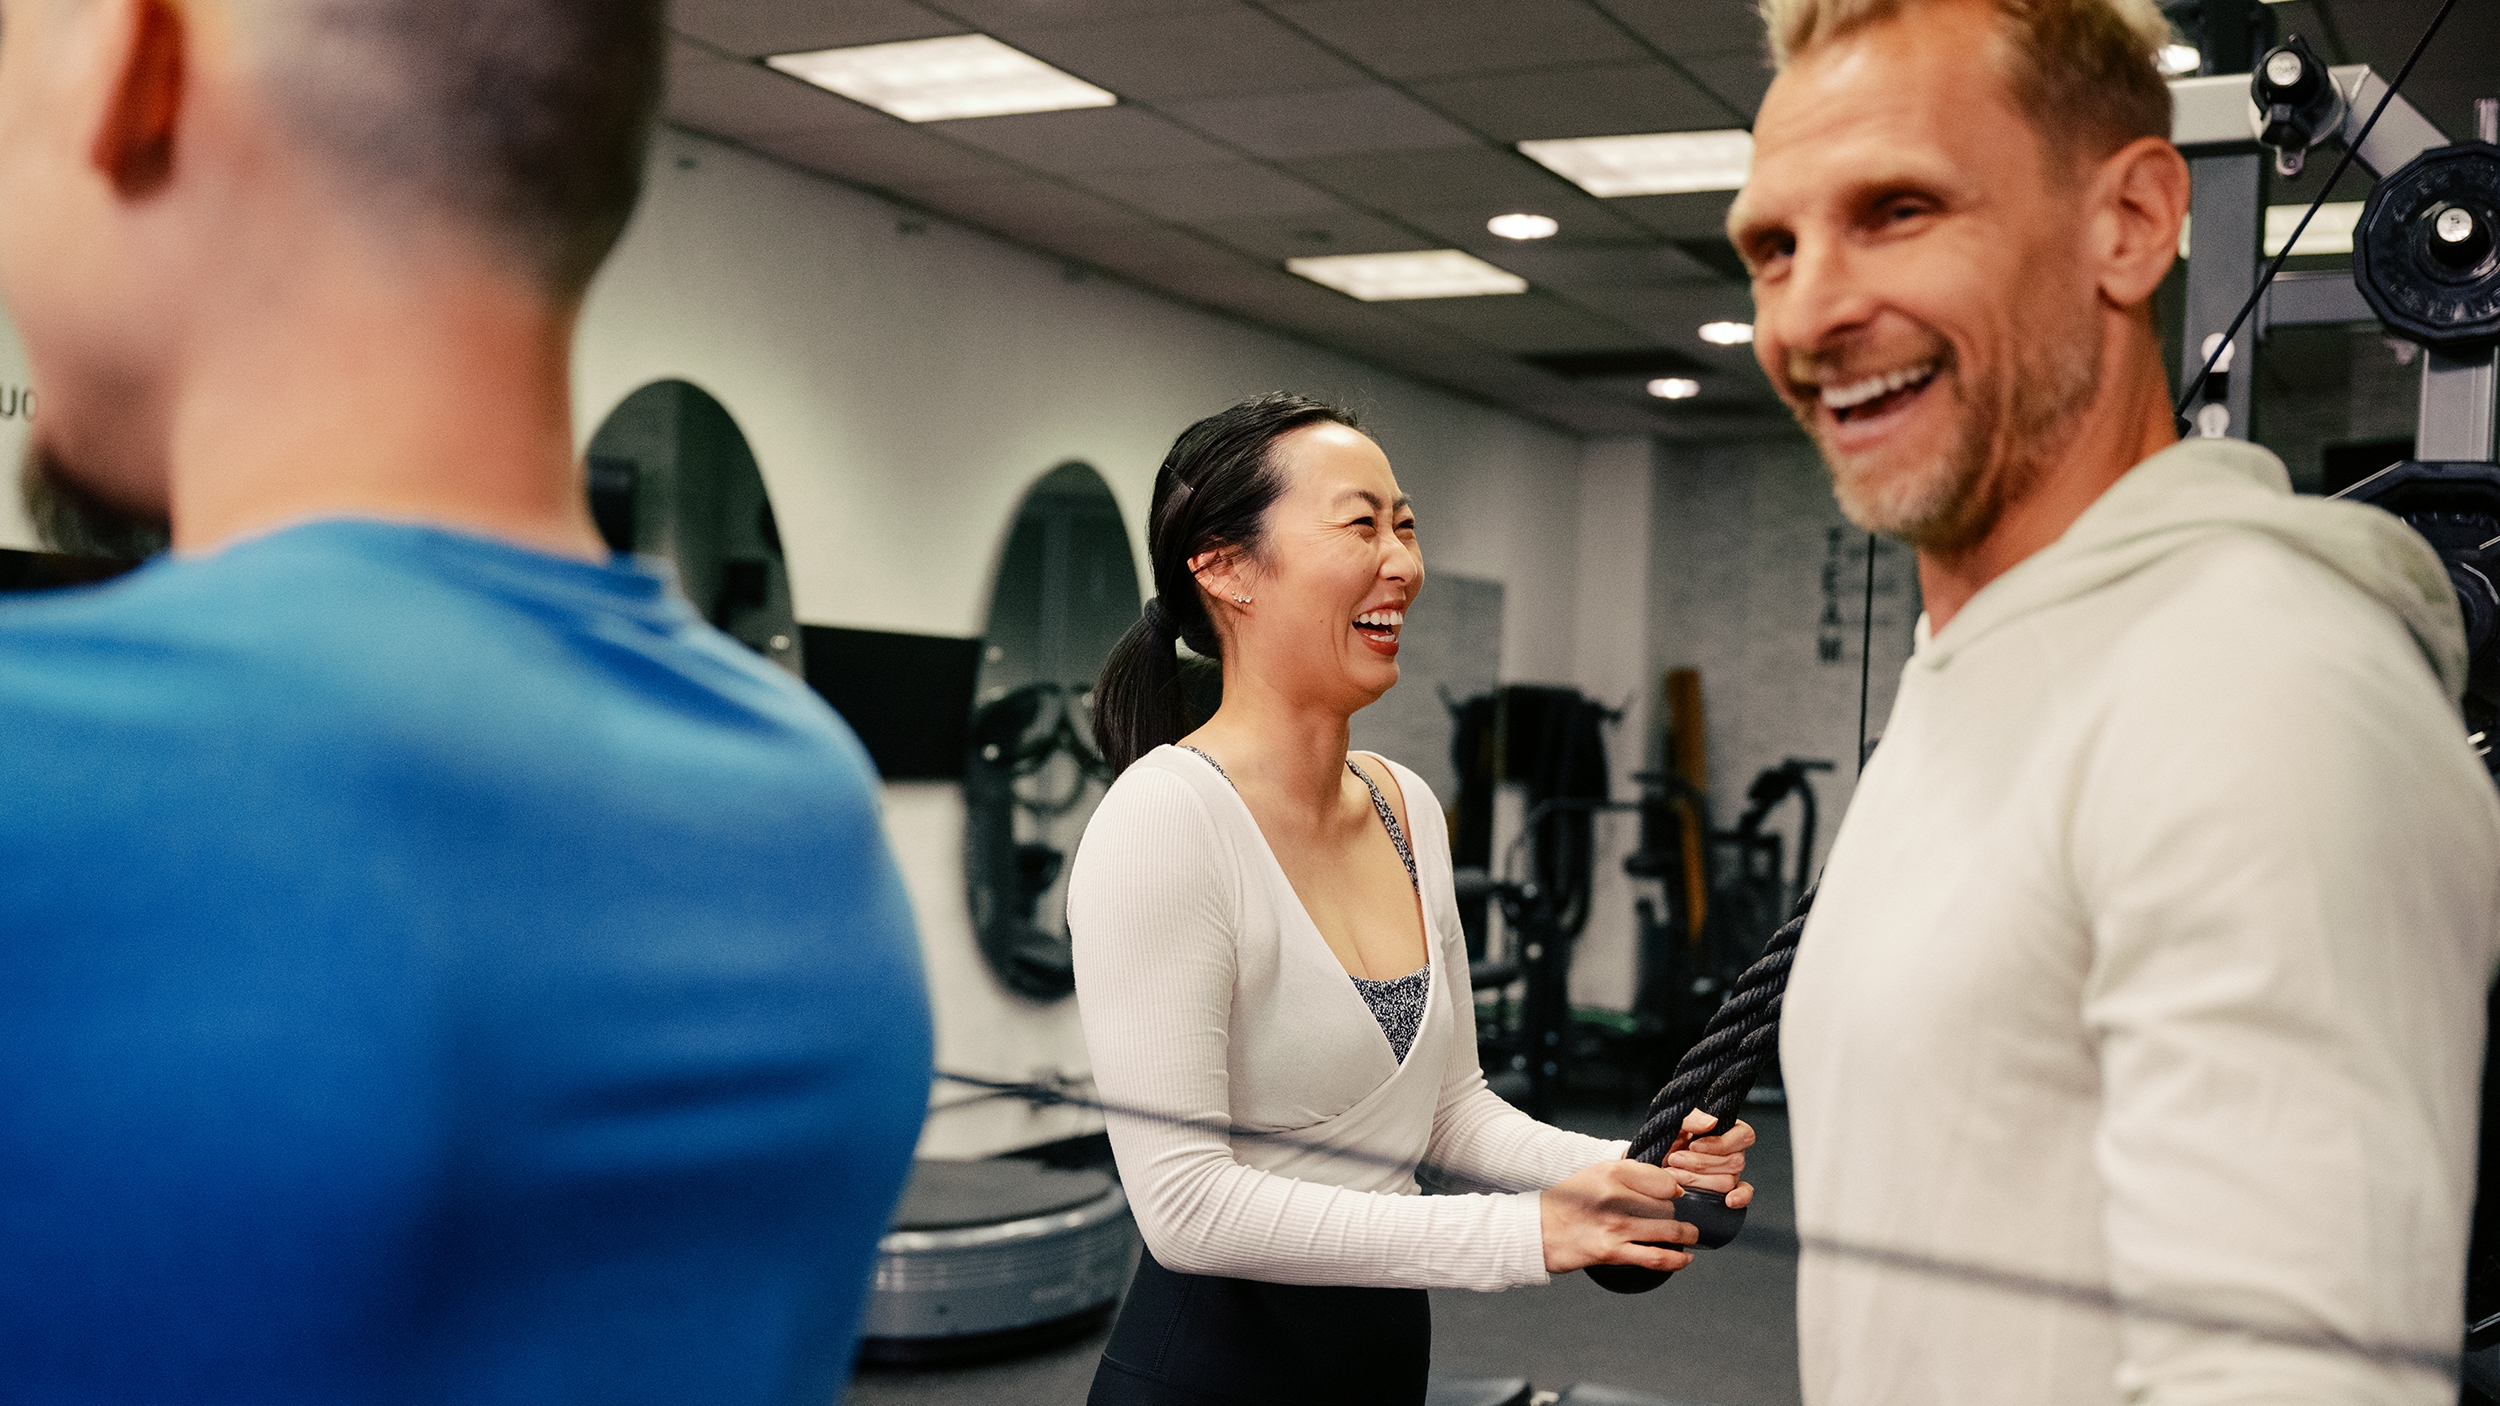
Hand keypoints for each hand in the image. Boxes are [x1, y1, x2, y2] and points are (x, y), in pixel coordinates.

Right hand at [1539, 1158, 1692, 1274]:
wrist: (1537, 1230)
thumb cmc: (1566, 1203)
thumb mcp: (1595, 1174)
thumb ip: (1630, 1174)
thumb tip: (1670, 1186)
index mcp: (1611, 1171)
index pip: (1664, 1180)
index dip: (1674, 1190)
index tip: (1675, 1195)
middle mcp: (1615, 1195)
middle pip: (1668, 1206)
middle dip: (1674, 1214)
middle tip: (1672, 1218)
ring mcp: (1615, 1225)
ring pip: (1669, 1231)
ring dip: (1686, 1235)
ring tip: (1690, 1236)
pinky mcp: (1613, 1251)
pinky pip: (1656, 1257)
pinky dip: (1677, 1260)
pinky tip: (1686, 1258)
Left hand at [1665, 1110, 1755, 1210]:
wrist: (1652, 1159)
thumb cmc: (1666, 1137)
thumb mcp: (1675, 1122)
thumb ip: (1692, 1118)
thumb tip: (1712, 1122)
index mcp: (1727, 1130)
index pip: (1744, 1135)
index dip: (1721, 1143)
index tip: (1693, 1145)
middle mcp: (1733, 1151)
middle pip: (1735, 1162)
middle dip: (1700, 1163)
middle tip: (1675, 1159)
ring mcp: (1731, 1173)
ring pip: (1729, 1181)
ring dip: (1698, 1179)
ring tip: (1674, 1173)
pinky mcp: (1724, 1191)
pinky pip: (1744, 1194)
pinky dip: (1739, 1198)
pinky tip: (1728, 1201)